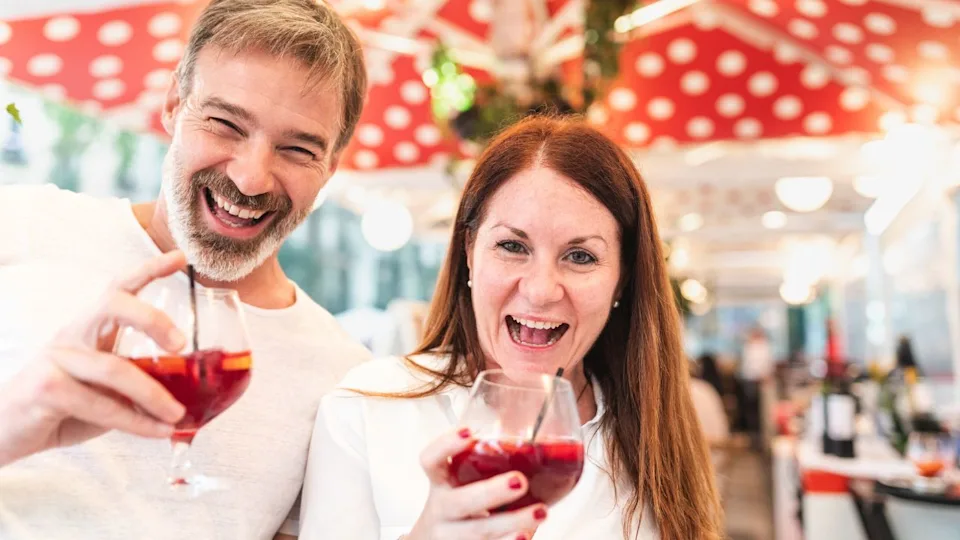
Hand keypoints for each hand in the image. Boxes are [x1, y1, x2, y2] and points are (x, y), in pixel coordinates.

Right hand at [0, 251, 188, 466]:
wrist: (4, 434)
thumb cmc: (60, 410)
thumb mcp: (104, 392)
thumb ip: (135, 383)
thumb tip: (187, 393)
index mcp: (88, 329)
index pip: (118, 289)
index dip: (148, 271)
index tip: (179, 258)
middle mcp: (72, 336)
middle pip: (113, 306)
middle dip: (152, 318)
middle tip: (181, 344)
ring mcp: (57, 360)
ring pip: (114, 368)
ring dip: (153, 395)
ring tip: (177, 415)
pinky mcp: (46, 389)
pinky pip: (101, 405)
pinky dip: (135, 421)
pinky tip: (156, 431)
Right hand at [405, 428, 546, 539]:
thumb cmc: (459, 507)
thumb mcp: (460, 484)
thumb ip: (485, 468)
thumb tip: (540, 449)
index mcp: (440, 483)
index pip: (431, 461)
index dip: (445, 446)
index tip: (468, 432)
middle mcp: (442, 510)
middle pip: (459, 502)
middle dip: (491, 492)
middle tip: (519, 480)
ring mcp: (451, 535)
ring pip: (478, 531)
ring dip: (511, 522)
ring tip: (540, 512)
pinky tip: (526, 535)